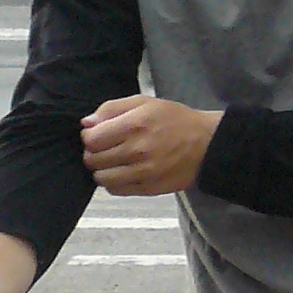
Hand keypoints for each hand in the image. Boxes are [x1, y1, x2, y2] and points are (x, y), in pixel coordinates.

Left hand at [82, 94, 220, 196]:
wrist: (206, 145)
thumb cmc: (175, 120)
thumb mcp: (145, 102)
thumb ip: (112, 109)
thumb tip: (86, 123)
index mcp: (135, 125)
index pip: (92, 139)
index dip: (89, 137)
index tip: (96, 134)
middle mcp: (136, 150)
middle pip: (93, 159)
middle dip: (93, 153)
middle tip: (104, 148)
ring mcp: (141, 173)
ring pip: (101, 178)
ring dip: (101, 170)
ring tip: (112, 161)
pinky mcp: (146, 189)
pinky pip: (115, 190)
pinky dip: (113, 182)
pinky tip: (123, 171)